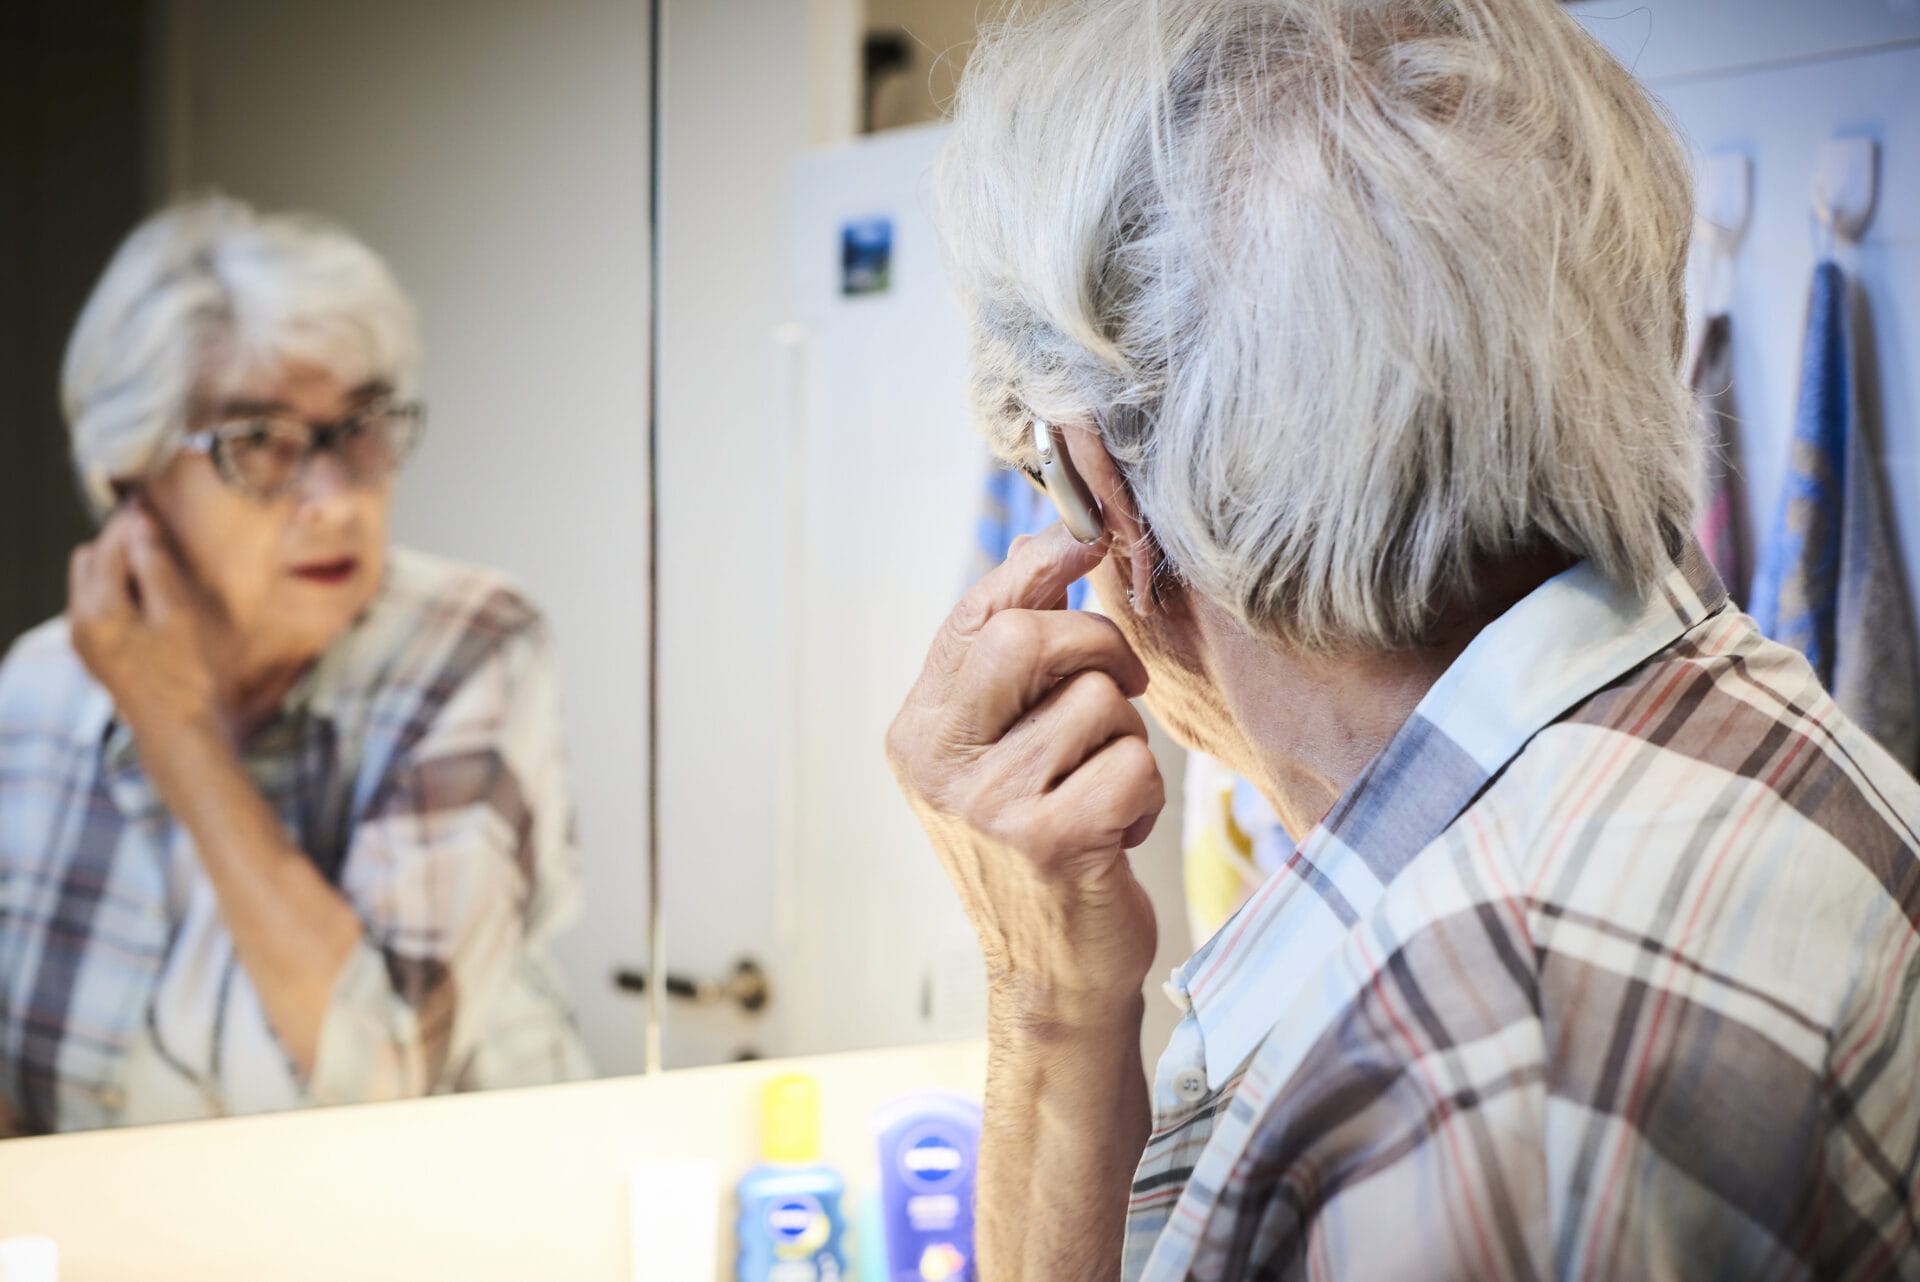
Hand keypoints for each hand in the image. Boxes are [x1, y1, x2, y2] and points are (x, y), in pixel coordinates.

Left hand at [67, 504, 222, 737]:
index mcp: (97, 610)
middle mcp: (79, 621)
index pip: (108, 548)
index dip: (129, 522)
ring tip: (155, 562)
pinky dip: (116, 588)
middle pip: (89, 559)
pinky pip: (95, 602)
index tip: (146, 499)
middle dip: (119, 542)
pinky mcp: (92, 649)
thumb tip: (139, 523)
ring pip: (89, 580)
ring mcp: (82, 638)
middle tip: (155, 532)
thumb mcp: (176, 614)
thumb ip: (154, 566)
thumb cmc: (185, 675)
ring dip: (117, 565)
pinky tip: (148, 594)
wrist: (177, 730)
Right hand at [887, 523, 1165, 1026]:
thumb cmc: (1037, 848)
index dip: (1038, 565)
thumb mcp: (998, 751)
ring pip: (1099, 703)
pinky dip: (1143, 797)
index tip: (1089, 538)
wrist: (1051, 975)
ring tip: (1100, 792)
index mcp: (918, 730)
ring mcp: (989, 805)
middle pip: (1030, 639)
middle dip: (1099, 647)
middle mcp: (938, 764)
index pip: (975, 615)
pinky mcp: (1051, 842)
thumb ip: (1009, 657)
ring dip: (1125, 743)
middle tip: (1122, 689)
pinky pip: (1133, 765)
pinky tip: (1114, 833)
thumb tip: (1049, 541)